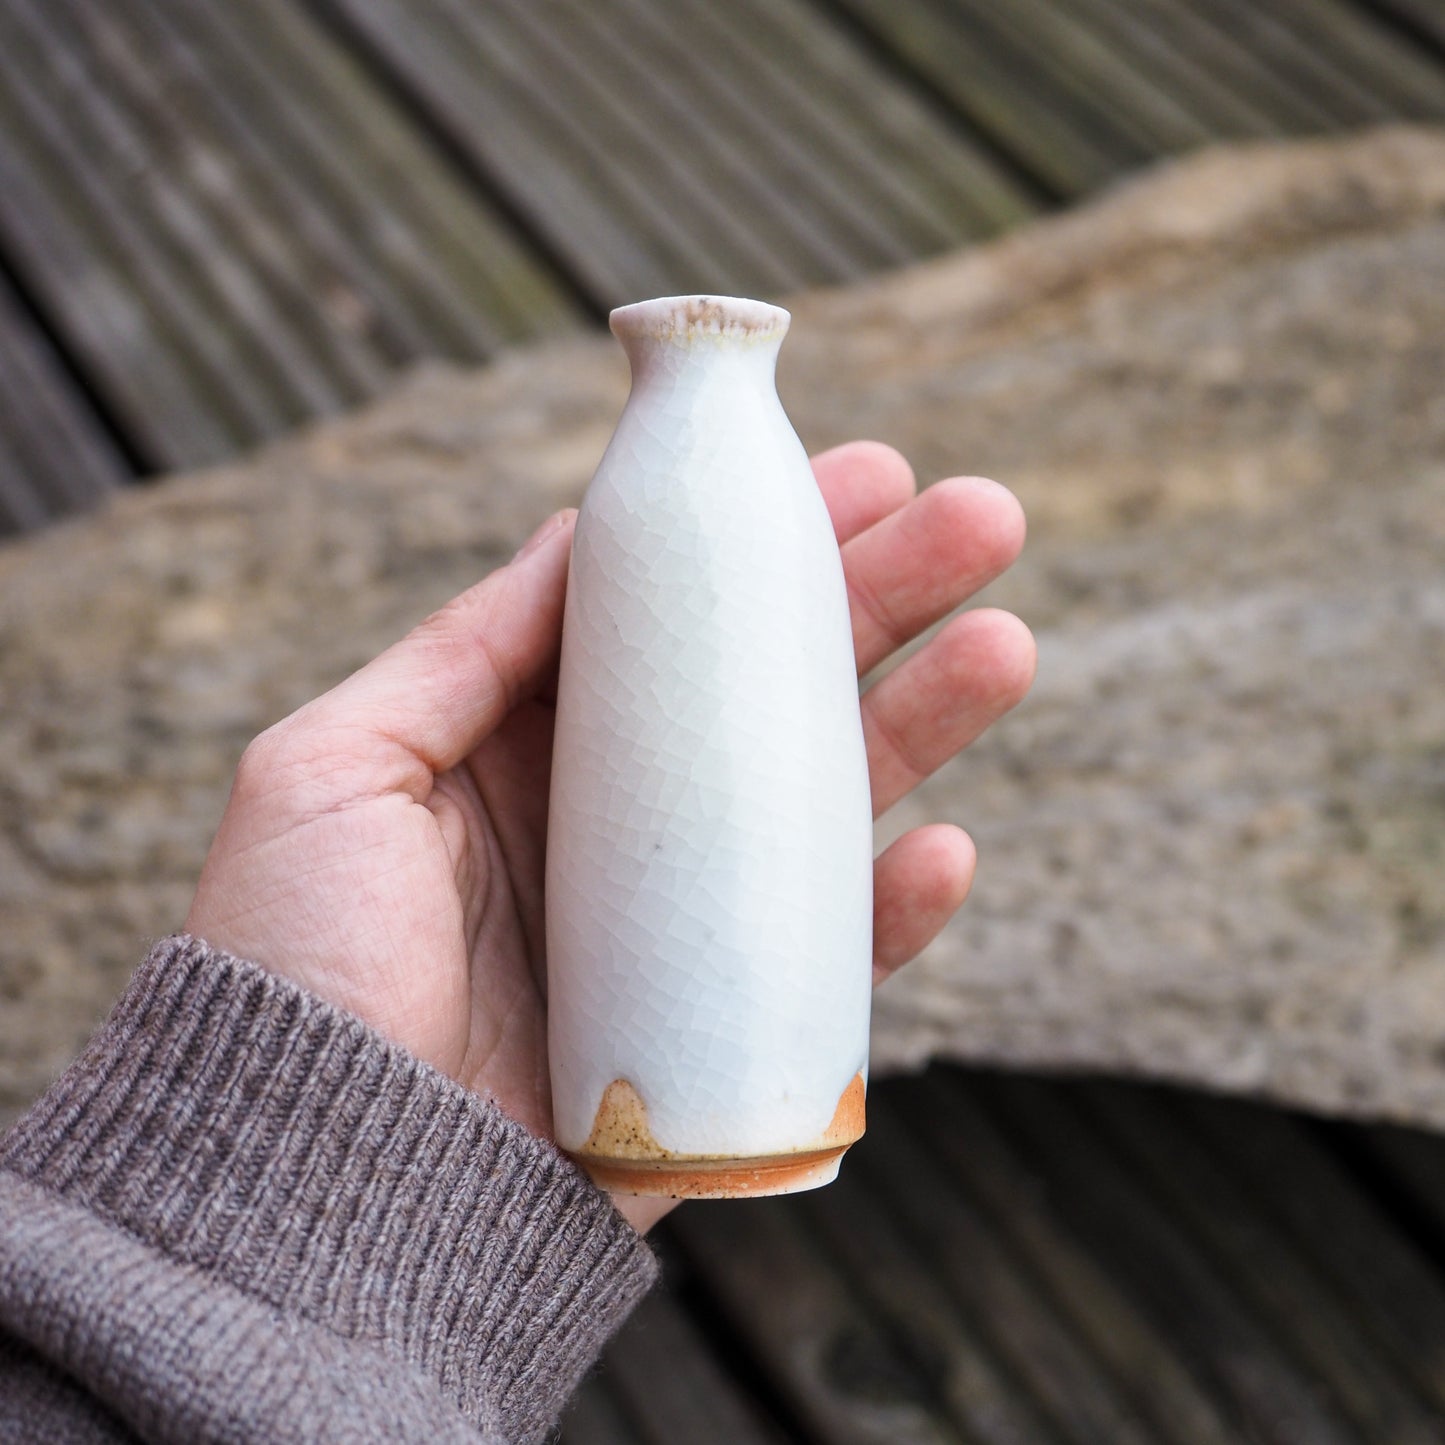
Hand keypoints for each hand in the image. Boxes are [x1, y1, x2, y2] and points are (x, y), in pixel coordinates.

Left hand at [185, 442, 1034, 1231]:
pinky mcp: (721, 1033)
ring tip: (1000, 645)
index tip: (857, 472)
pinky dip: (894, 913)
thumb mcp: (337, 765)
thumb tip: (578, 536)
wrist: (312, 1195)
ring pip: (823, 806)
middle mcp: (618, 829)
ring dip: (920, 723)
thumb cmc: (298, 967)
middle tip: (974, 520)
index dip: (759, 545)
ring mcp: (679, 930)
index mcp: (528, 751)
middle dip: (874, 601)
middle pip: (766, 693)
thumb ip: (463, 650)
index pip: (670, 625)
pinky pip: (832, 964)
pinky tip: (945, 846)